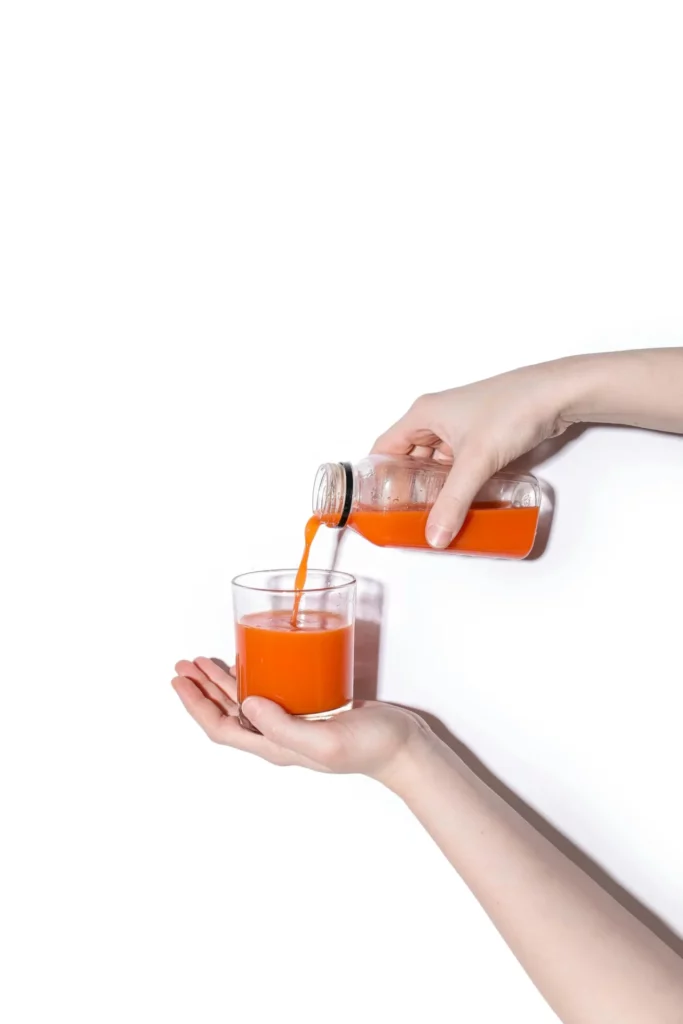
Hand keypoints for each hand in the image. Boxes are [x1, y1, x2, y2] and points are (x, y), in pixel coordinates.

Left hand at [172, 657, 429, 785]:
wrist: (404, 746)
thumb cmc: (372, 746)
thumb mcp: (326, 740)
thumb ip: (284, 728)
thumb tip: (247, 705)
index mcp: (276, 746)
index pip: (222, 728)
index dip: (196, 706)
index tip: (180, 681)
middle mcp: (278, 736)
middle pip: (226, 714)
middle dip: (201, 690)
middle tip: (183, 665)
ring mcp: (292, 722)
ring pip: (243, 701)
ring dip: (219, 682)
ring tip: (201, 661)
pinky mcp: (307, 708)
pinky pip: (267, 691)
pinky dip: (249, 676)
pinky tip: (246, 663)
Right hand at [372, 357, 583, 546]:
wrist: (557, 395)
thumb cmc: (514, 408)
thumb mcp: (476, 460)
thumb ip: (453, 502)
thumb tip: (435, 535)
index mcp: (423, 414)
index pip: (384, 449)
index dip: (376, 477)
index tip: (375, 505)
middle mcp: (437, 418)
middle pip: (409, 459)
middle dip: (407, 489)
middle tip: (405, 518)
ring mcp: (460, 428)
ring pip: (435, 464)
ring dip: (434, 488)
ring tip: (430, 516)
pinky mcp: (481, 437)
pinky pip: (457, 465)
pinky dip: (455, 484)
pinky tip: (459, 503)